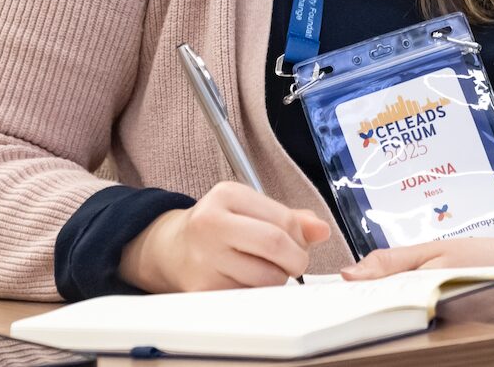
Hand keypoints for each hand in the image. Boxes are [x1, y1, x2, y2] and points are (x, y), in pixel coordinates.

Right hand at [119, 181, 331, 292]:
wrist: (171, 249)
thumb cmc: (217, 228)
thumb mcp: (250, 209)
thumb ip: (289, 217)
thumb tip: (322, 230)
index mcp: (227, 195)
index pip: (283, 219)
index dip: (301, 237)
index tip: (299, 244)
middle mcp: (211, 223)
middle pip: (275, 245)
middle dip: (295, 260)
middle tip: (294, 264)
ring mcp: (204, 257)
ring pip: (265, 278)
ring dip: (277, 280)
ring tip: (265, 270)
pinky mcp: (202, 289)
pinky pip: (249, 297)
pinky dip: (257, 294)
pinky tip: (246, 280)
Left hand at [341, 236, 493, 326]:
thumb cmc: (487, 256)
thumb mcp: (437, 248)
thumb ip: (392, 262)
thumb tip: (348, 277)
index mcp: (433, 301)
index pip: (382, 310)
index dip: (357, 304)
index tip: (334, 298)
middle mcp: (441, 328)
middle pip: (391, 325)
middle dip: (371, 313)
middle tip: (348, 303)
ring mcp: (450, 339)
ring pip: (405, 332)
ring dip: (389, 318)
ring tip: (370, 306)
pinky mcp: (458, 343)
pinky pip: (424, 335)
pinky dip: (411, 323)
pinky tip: (402, 311)